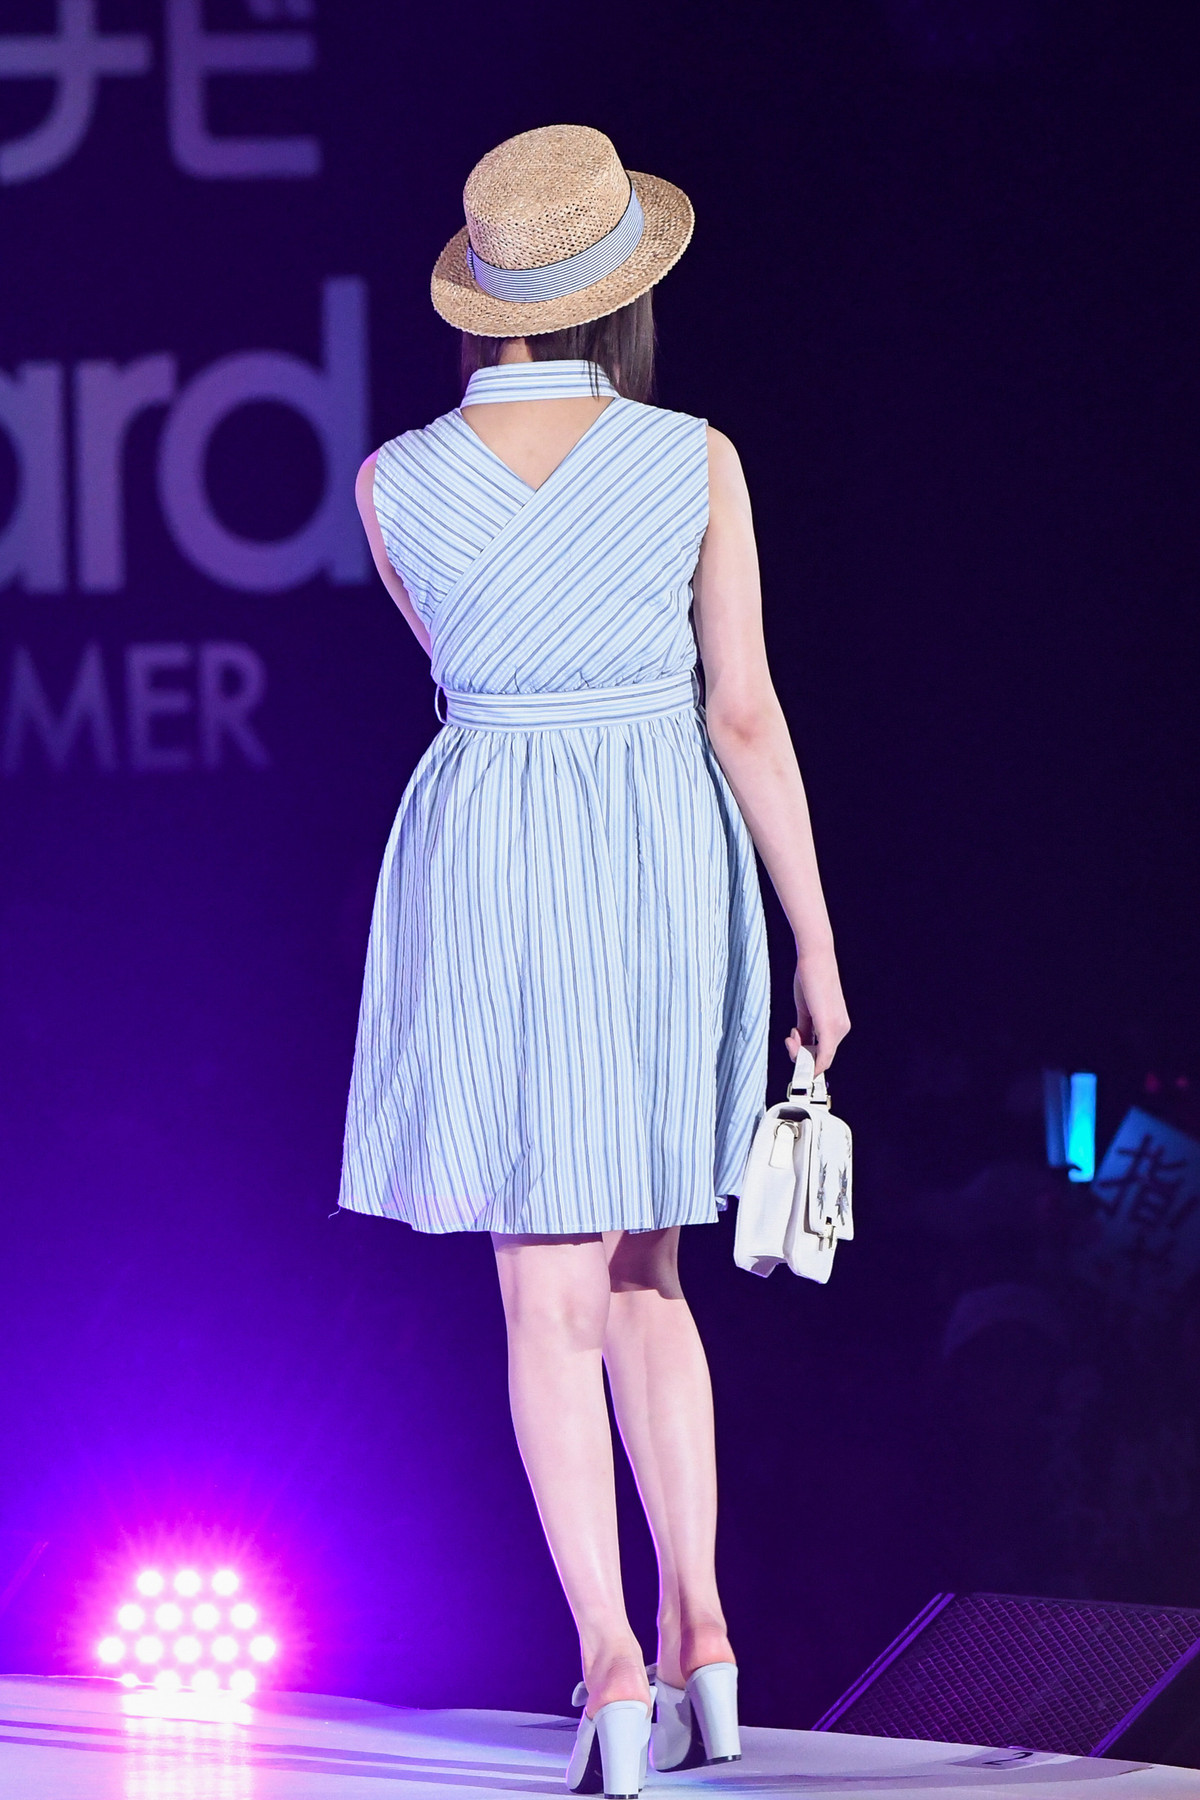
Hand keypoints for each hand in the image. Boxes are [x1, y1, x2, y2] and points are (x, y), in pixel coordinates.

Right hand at [785, 949, 849, 1075]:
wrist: (815, 958)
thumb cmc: (809, 979)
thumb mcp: (805, 1010)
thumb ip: (804, 1029)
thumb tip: (799, 1045)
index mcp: (839, 1024)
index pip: (824, 1052)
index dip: (805, 1055)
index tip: (790, 1041)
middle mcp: (842, 1028)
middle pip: (821, 1058)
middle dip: (800, 1055)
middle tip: (789, 1037)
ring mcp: (838, 1028)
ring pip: (820, 1059)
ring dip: (800, 1053)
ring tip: (791, 1033)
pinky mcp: (829, 1026)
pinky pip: (823, 1056)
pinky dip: (810, 1062)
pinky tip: (793, 1046)